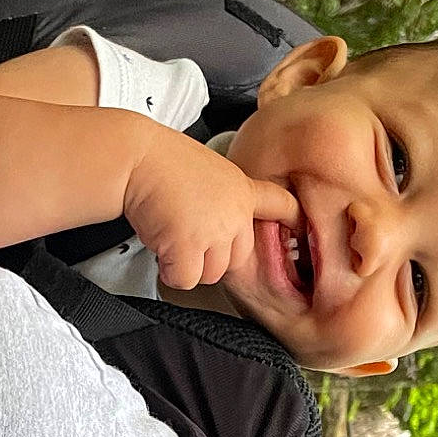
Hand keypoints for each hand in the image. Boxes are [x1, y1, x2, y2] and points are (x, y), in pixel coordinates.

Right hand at [123, 129, 300, 289]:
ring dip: (188, 264)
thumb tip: (215, 225)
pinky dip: (170, 270)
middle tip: (185, 233)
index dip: (292, 220)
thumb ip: (222, 199)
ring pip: (210, 273)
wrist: (136, 158)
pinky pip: (185, 279)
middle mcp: (235, 213)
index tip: (300, 231)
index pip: (280, 204)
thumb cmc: (160, 161)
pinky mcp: (190, 247)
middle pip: (236, 259)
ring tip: (169, 234)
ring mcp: (214, 231)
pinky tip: (160, 245)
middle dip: (210, 255)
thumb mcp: (207, 171)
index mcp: (241, 189)